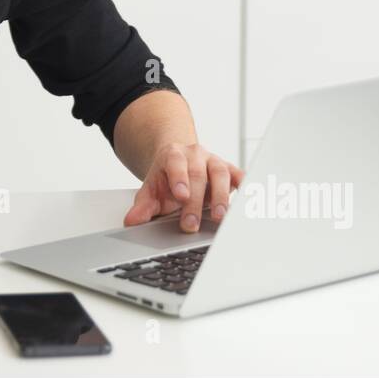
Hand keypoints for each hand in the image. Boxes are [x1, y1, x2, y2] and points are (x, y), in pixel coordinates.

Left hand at [123, 142, 243, 232]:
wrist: (180, 162)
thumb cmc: (166, 180)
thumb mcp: (151, 191)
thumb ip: (142, 206)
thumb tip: (132, 221)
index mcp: (172, 155)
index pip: (176, 164)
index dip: (179, 178)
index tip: (181, 196)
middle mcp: (195, 154)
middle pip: (197, 174)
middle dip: (196, 200)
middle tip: (191, 224)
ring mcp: (213, 160)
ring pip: (220, 173)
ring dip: (222, 197)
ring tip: (219, 218)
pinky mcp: (229, 170)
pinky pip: (239, 175)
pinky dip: (244, 186)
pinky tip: (246, 200)